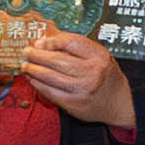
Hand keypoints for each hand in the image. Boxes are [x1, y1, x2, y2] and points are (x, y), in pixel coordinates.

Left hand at [20, 26, 136, 130]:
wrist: (119, 103)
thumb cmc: (105, 76)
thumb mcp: (98, 56)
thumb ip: (75, 47)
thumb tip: (45, 41)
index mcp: (99, 56)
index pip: (71, 42)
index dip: (52, 41)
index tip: (39, 42)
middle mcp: (92, 72)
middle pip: (57, 60)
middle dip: (37, 55)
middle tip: (26, 52)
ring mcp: (82, 89)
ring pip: (50, 76)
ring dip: (33, 70)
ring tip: (25, 65)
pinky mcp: (74, 103)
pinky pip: (50, 92)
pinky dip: (38, 84)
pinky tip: (32, 79)